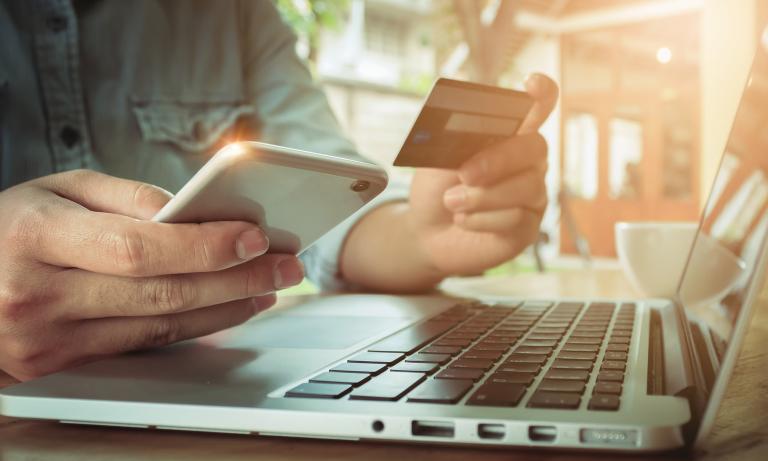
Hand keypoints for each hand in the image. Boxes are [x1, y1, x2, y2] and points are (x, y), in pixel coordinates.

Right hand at [0, 170, 303, 379]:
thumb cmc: (9, 227)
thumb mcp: (57, 190)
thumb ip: (125, 197)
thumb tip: (191, 215)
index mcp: (36, 238)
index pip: (136, 247)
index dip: (202, 245)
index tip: (255, 236)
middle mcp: (38, 295)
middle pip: (159, 292)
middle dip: (235, 279)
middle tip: (285, 265)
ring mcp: (47, 340)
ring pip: (159, 326)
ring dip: (225, 307)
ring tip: (267, 287)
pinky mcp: (60, 367)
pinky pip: (143, 345)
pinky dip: (192, 327)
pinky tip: (226, 310)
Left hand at [409, 73, 558, 274]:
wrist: (426, 232)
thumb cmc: (437, 189)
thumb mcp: (438, 159)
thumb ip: (458, 140)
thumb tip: (467, 117)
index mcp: (509, 136)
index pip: (537, 108)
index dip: (542, 94)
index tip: (532, 83)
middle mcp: (528, 163)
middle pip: (535, 147)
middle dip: (500, 159)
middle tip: (465, 173)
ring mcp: (532, 196)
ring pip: (528, 187)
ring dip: (483, 196)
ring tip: (452, 201)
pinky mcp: (528, 227)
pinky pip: (517, 219)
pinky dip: (482, 220)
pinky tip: (463, 220)